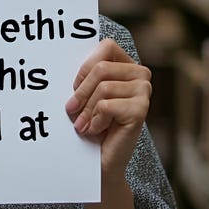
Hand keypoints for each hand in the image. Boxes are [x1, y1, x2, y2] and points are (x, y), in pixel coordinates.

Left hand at [65, 38, 150, 187]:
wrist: (99, 161)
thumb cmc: (90, 123)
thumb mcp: (85, 94)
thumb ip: (85, 74)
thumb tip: (63, 52)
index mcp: (127, 65)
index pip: (106, 46)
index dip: (85, 67)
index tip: (75, 87)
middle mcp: (141, 75)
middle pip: (101, 68)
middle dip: (81, 92)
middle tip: (72, 110)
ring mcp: (144, 92)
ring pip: (103, 88)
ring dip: (87, 110)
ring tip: (83, 125)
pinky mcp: (141, 109)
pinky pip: (107, 105)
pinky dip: (96, 120)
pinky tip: (97, 130)